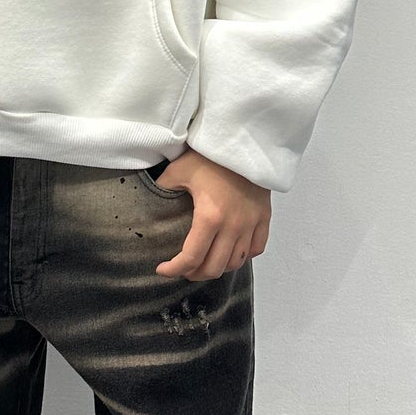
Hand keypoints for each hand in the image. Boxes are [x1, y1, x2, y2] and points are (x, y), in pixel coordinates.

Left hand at [152, 147, 270, 280]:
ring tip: (205, 262)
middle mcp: (233, 226)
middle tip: (183, 269)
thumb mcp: (179, 169)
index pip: (191, 258)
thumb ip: (163, 188)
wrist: (244, 140)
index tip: (162, 269)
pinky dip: (243, 256)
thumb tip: (151, 198)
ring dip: (218, 267)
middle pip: (214, 267)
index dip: (174, 270)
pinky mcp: (264, 217)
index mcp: (210, 217)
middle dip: (195, 274)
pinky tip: (231, 251)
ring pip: (236, 262)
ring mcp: (251, 223)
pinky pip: (257, 248)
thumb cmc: (210, 155)